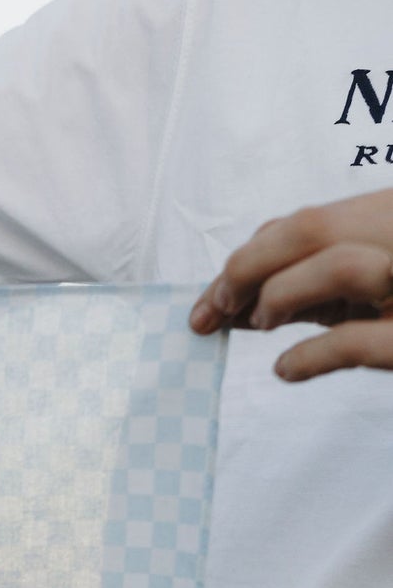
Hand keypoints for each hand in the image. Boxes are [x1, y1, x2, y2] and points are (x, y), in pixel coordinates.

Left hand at [189, 190, 392, 379]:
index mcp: (392, 217)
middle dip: (245, 269)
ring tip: (261, 327)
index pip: (308, 221)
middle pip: (310, 228)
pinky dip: (310, 356)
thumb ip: (322, 285)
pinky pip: (357, 340)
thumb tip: (240, 300)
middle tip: (212, 312)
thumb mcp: (371, 287)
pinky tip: (285, 370)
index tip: (213, 297)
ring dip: (282, 295)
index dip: (249, 255)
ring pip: (339, 265)